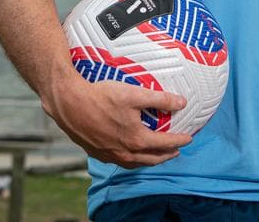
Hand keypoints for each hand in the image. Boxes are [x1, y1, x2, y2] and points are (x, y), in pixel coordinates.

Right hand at [44, 78, 191, 167]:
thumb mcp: (134, 94)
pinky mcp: (97, 153)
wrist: (69, 104)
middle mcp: (124, 152)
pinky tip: (130, 153)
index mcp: (136, 139)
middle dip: (167, 155)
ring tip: (156, 155)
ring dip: (149, 160)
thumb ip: (160, 99)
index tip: (189, 138)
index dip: (179, 141)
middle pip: (152, 159)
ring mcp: (110, 155)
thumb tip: (181, 102)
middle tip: (176, 150)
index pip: (165, 144)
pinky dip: (132, 160)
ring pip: (135, 163)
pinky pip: (120, 161)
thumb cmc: (100, 97)